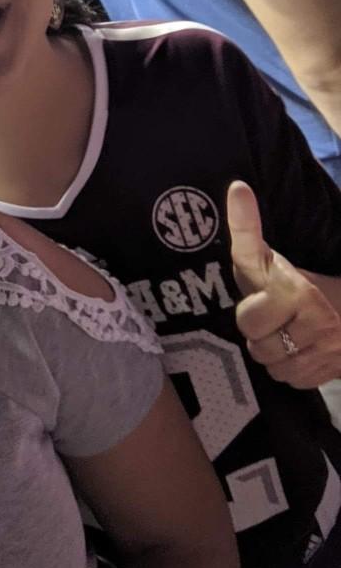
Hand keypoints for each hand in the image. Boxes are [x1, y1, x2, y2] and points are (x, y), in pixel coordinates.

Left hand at [227, 180, 340, 388]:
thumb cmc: (296, 277)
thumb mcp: (268, 255)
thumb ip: (247, 228)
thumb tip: (236, 187)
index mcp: (299, 292)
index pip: (249, 320)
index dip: (251, 312)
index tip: (268, 302)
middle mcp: (319, 324)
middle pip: (257, 345)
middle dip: (258, 330)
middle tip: (273, 315)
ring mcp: (330, 353)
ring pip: (274, 367)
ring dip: (273, 352)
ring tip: (284, 331)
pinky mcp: (336, 373)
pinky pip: (292, 380)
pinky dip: (290, 368)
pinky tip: (298, 348)